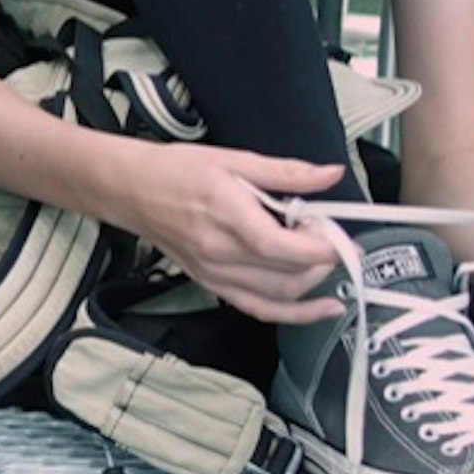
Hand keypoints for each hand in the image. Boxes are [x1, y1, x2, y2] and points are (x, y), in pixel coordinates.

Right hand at [127, 144, 347, 324]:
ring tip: (323, 259)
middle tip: (331, 235)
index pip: (282, 247)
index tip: (343, 237)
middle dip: (322, 259)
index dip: (321, 248)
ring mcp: (214, 273)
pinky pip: (259, 308)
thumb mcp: (234, 160)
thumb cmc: (174, 171)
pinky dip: (294, 314)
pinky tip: (320, 308)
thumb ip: (286, 172)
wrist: (130, 190)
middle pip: (287, 274)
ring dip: (313, 283)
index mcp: (225, 214)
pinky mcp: (212, 284)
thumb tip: (330, 175)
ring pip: (278, 296)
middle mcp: (219, 252)